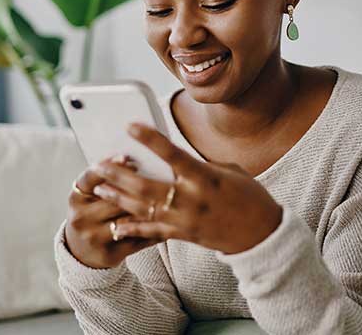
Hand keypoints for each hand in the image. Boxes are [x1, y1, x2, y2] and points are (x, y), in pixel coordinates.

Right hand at [64, 155, 158, 268]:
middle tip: (158, 176)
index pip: (90, 177)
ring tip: (169, 198)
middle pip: (113, 198)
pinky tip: (171, 223)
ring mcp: (93, 237)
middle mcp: (80, 217)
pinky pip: (137, 240)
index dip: (109, 165)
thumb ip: (107, 180)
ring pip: (128, 219)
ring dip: (149, 209)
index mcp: (76, 198)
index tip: (128, 157)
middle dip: (136, 188)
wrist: (81, 253)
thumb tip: (134, 161)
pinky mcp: (109, 254)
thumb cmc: (93, 213)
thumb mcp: (90, 196)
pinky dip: (155, 231)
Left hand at [93, 123, 282, 254]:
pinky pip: (152, 232)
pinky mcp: (182, 235)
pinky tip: (116, 224)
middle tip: (99, 163)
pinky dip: (132, 227)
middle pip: (147, 186)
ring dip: (118, 197)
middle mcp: (191, 200)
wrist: (262, 234)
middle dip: (120, 174)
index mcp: (205, 178)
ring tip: (100, 186)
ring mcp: (184, 220)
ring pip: (143, 208)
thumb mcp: (227, 171)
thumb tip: (175, 160)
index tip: (130, 126)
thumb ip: (199, 165)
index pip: (172, 154)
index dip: (149, 139)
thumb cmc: (248, 195)